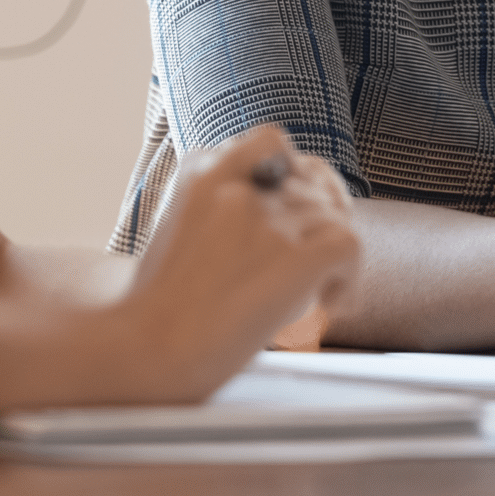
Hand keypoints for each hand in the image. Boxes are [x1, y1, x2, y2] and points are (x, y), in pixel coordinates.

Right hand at [109, 124, 359, 400]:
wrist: (146, 352)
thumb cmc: (154, 307)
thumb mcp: (173, 230)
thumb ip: (219, 208)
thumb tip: (274, 222)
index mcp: (203, 172)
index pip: (271, 144)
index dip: (292, 176)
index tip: (289, 211)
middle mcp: (239, 187)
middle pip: (311, 179)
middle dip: (320, 215)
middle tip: (315, 254)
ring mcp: (268, 221)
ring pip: (333, 216)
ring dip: (328, 255)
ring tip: (313, 295)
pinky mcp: (295, 259)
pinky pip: (349, 246)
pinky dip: (347, 277)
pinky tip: (328, 305)